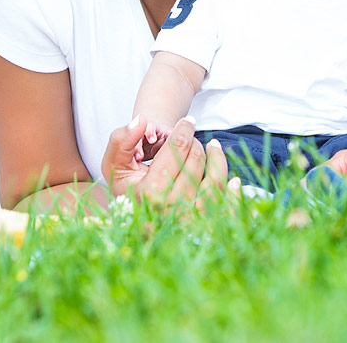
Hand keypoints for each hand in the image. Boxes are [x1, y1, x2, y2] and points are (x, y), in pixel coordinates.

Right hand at [103, 115, 227, 207]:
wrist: (133, 218)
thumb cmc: (125, 185)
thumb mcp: (114, 162)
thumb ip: (123, 139)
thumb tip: (141, 121)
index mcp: (150, 191)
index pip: (176, 149)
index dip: (184, 130)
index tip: (187, 121)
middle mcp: (172, 207)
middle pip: (195, 160)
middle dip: (194, 143)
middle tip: (190, 138)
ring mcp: (189, 218)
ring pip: (214, 180)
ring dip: (216, 158)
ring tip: (213, 146)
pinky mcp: (202, 225)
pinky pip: (225, 205)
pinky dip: (232, 190)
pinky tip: (232, 178)